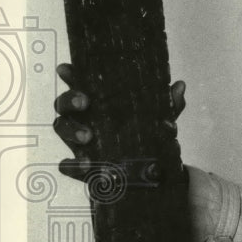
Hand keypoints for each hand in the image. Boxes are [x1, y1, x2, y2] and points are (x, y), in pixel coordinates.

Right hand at [53, 63, 185, 180]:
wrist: (148, 173)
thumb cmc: (144, 134)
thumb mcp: (159, 118)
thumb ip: (168, 104)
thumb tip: (179, 87)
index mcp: (98, 101)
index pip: (79, 82)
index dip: (70, 74)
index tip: (66, 69)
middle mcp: (83, 117)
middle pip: (64, 104)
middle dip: (70, 100)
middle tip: (85, 102)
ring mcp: (78, 140)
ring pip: (62, 129)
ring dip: (72, 130)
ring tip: (88, 137)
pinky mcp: (81, 164)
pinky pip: (68, 165)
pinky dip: (73, 164)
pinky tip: (86, 164)